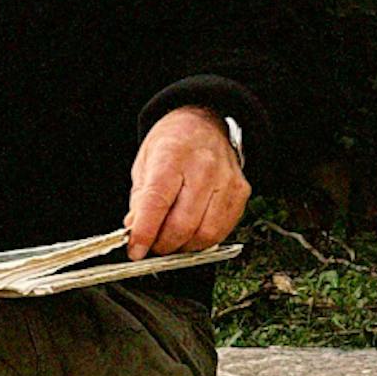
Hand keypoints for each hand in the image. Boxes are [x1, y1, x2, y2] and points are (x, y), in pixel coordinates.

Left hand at [125, 107, 248, 260]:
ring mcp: (226, 181)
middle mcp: (203, 167)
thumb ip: (140, 200)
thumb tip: (136, 232)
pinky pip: (221, 231)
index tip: (136, 250)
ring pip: (205, 234)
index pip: (156, 203)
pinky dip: (203, 241)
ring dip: (184, 247)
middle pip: (182, 224)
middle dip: (163, 244)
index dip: (145, 233)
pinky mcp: (241, 193)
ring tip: (172, 240)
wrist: (205, 125)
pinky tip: (191, 232)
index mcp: (172, 155)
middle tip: (152, 246)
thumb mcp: (145, 163)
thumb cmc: (173, 143)